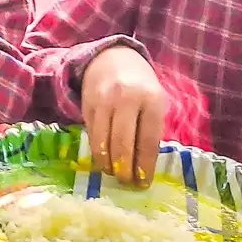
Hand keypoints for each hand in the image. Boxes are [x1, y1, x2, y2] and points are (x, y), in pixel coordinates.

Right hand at [79, 45, 165, 184]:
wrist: (111, 57)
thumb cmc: (140, 85)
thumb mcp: (154, 101)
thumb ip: (151, 128)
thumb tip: (144, 167)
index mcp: (150, 100)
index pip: (148, 141)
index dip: (145, 166)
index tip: (144, 183)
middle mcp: (126, 99)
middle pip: (123, 144)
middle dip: (125, 170)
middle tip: (127, 183)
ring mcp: (103, 101)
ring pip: (103, 142)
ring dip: (108, 165)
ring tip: (114, 174)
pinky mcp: (87, 105)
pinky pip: (92, 135)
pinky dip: (97, 152)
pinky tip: (104, 160)